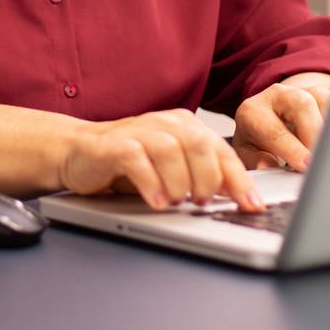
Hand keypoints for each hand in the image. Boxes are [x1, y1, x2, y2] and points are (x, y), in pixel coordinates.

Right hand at [59, 108, 263, 211]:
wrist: (78, 152)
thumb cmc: (129, 162)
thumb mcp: (171, 169)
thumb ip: (201, 177)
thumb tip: (237, 196)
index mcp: (185, 126)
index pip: (221, 151)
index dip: (239, 179)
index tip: (252, 204)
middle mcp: (164, 124)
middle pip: (199, 145)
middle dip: (207, 178)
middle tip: (203, 201)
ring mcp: (138, 131)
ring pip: (170, 150)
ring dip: (179, 182)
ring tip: (178, 202)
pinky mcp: (113, 145)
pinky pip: (136, 159)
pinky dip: (150, 183)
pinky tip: (157, 201)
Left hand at [232, 72, 329, 172]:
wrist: (264, 121)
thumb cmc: (256, 141)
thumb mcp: (248, 155)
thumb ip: (256, 161)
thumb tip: (267, 166)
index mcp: (252, 112)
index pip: (274, 130)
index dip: (292, 149)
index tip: (306, 165)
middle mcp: (277, 95)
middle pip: (302, 105)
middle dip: (315, 134)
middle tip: (322, 159)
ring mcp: (301, 90)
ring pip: (324, 99)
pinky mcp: (321, 93)